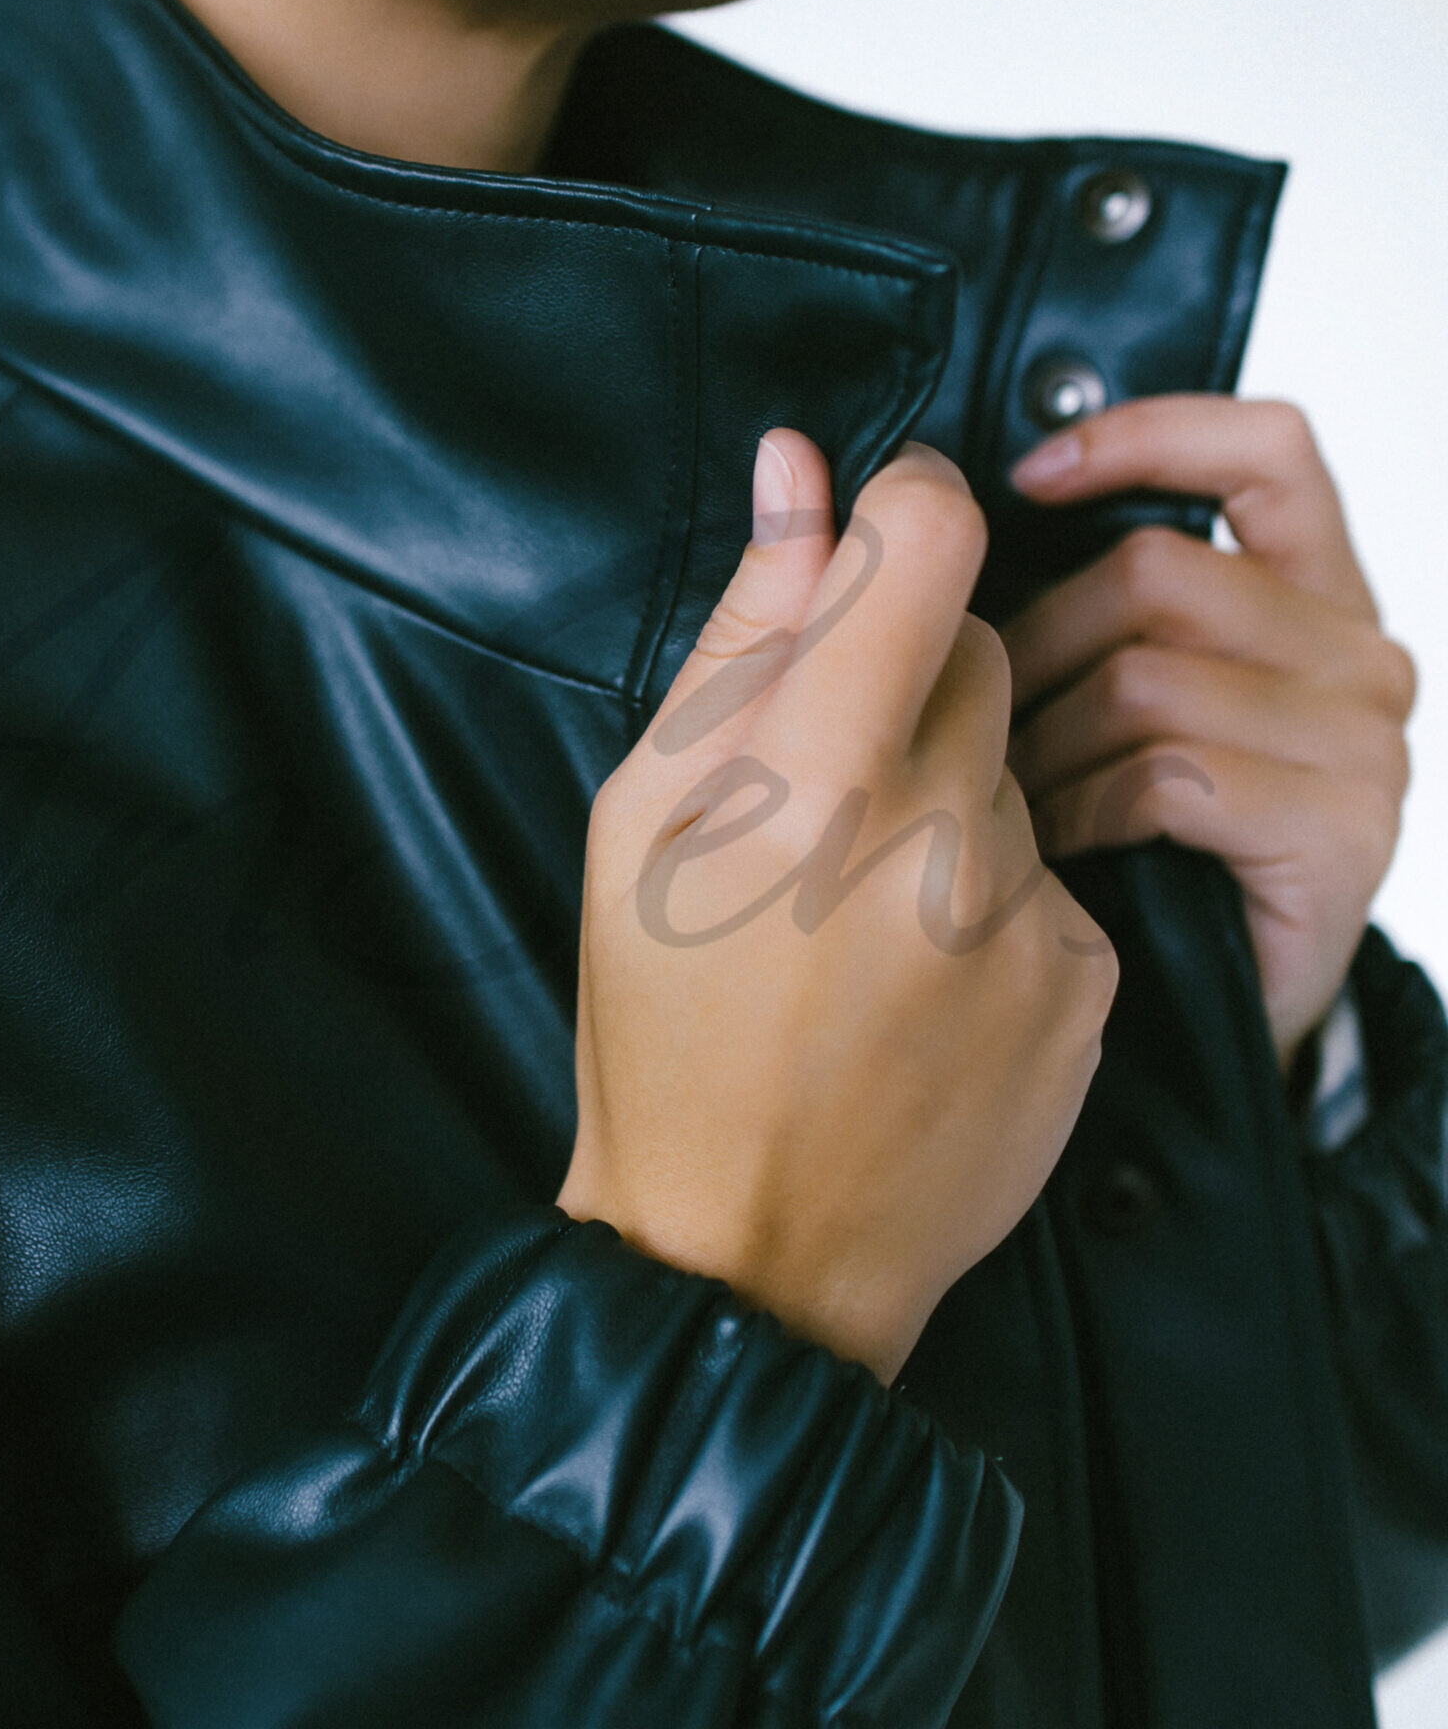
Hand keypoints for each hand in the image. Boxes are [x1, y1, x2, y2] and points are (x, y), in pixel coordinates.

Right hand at [558, 430, 1115, 1385]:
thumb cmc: (665, 1033)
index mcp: (808, 780)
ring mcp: (1028, 917)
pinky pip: (1054, 873)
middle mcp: (939, 837)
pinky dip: (994, 898)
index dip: (908, 505)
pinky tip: (921, 981)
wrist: (749, 1255)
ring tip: (860, 916)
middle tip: (822, 797)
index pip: (931, 539)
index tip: (880, 535)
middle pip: (978, 649)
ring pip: (1014, 768)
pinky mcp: (1088, 983)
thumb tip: (800, 473)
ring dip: (947, 800)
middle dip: (905, 682)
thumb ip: (741, 636)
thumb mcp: (640, 821)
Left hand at [1002, 395, 1415, 1074]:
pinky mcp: (1340, 831)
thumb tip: (881, 468)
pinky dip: (1081, 809)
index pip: (1266, 448)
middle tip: (969, 719)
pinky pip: (1168, 773)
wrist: (1182, 1013)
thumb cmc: (1112, 840)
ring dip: (1041, 742)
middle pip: (1156, 573)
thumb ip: (1031, 577)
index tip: (1024, 477)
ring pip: (1147, 677)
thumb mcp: (1077, 685)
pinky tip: (1048, 847)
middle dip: (1031, 644)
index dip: (1145, 436)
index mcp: (1307, 586)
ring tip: (1000, 797)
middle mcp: (1357, 650)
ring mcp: (1362, 743)